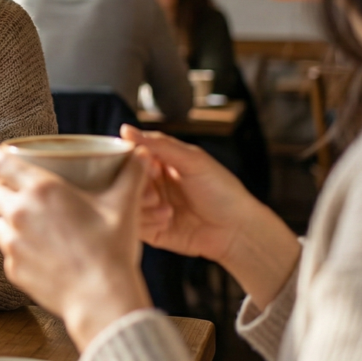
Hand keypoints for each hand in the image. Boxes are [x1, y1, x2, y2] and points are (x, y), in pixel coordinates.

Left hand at [0, 146, 152, 349]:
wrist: (102, 299)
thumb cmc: (111, 250)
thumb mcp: (124, 206)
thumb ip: (131, 175)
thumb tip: (141, 153)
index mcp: (41, 189)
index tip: (1, 156)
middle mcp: (20, 213)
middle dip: (2, 189)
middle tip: (21, 193)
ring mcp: (13, 243)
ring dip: (9, 222)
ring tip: (33, 226)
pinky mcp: (13, 268)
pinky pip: (8, 253)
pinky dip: (20, 250)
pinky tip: (41, 254)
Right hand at [125, 125, 299, 306]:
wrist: (238, 230)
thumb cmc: (222, 190)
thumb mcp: (192, 160)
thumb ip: (159, 145)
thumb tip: (125, 129)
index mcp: (158, 163)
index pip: (129, 156)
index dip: (130, 161)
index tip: (145, 166)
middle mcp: (150, 184)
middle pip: (123, 181)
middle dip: (136, 186)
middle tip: (153, 192)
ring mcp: (149, 208)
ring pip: (125, 203)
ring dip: (143, 205)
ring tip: (166, 208)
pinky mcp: (150, 231)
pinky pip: (133, 225)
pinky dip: (148, 222)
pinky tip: (168, 220)